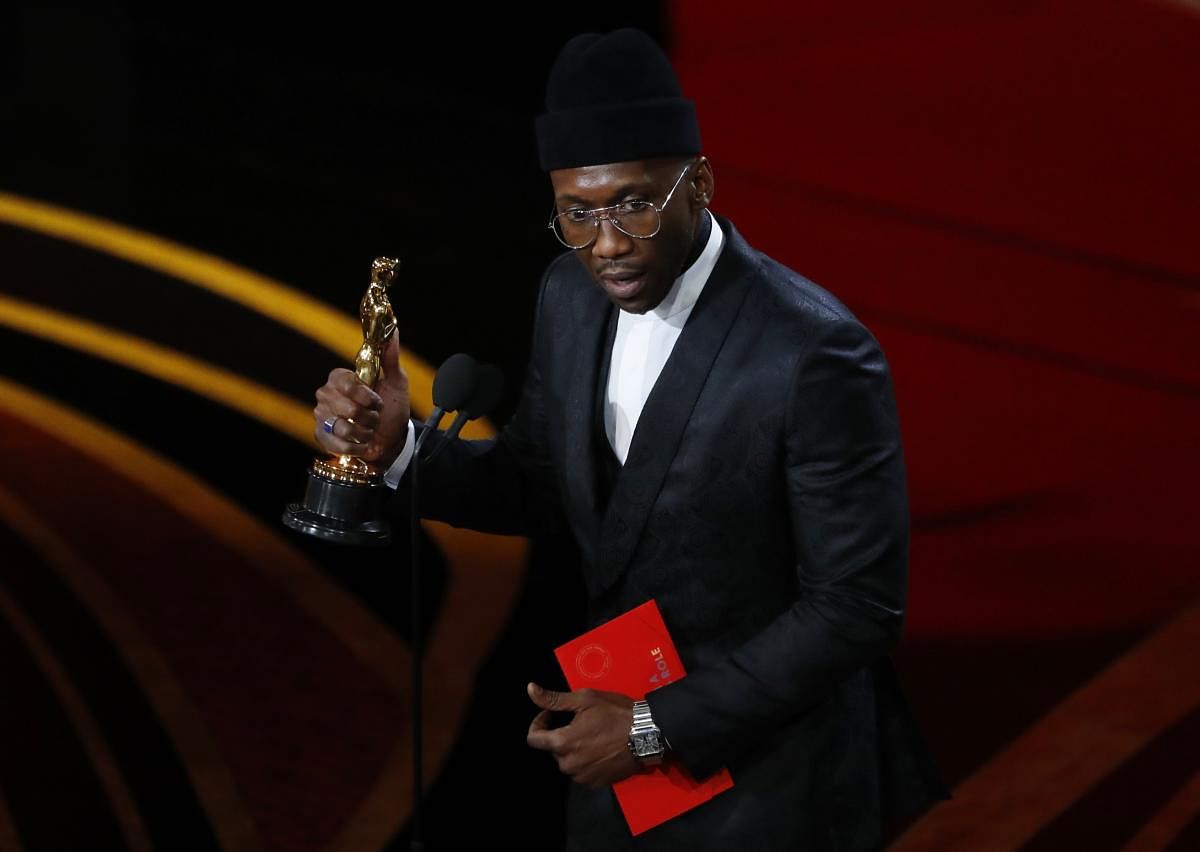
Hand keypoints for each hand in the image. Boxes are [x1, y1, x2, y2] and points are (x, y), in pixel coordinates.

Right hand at [313, 331, 409, 464]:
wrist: (392, 438)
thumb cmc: (391, 407)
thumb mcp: (396, 382)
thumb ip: (390, 358)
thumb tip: (392, 331)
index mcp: (341, 379)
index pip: (346, 383)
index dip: (366, 396)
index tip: (378, 402)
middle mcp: (326, 395)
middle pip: (347, 408)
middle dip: (369, 417)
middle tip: (376, 418)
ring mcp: (322, 417)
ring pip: (343, 427)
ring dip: (365, 432)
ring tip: (370, 430)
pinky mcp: (322, 437)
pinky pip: (338, 444)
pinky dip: (357, 447)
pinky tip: (364, 444)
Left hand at [525, 682, 638, 788]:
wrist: (648, 734)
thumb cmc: (616, 714)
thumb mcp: (585, 699)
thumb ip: (554, 698)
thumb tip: (531, 690)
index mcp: (563, 743)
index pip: (533, 739)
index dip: (539, 723)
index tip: (551, 714)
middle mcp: (569, 764)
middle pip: (553, 749)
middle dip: (561, 734)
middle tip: (579, 721)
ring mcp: (583, 776)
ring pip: (568, 761)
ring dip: (574, 748)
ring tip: (592, 734)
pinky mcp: (596, 783)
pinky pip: (582, 771)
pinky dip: (586, 760)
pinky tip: (600, 747)